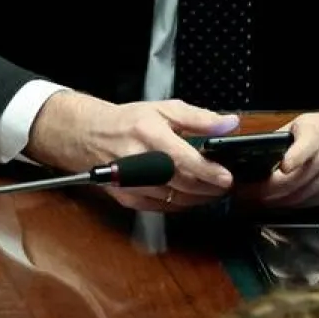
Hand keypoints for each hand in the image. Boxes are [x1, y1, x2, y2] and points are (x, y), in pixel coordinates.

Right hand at [25, 91, 236, 211]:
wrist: (89, 137)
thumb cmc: (128, 122)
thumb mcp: (164, 110)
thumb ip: (200, 119)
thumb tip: (229, 124)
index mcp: (149, 135)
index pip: (184, 160)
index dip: (209, 172)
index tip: (226, 176)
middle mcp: (139, 162)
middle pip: (184, 184)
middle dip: (210, 187)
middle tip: (223, 182)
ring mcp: (133, 185)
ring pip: (177, 200)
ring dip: (199, 197)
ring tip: (210, 187)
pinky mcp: (129, 199)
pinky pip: (164, 207)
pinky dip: (181, 202)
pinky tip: (189, 193)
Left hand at [246, 93, 318, 207]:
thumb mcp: (302, 123)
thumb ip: (280, 139)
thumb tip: (251, 155)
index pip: (308, 146)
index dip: (295, 158)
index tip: (282, 167)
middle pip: (297, 180)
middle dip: (266, 190)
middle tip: (243, 193)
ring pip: (300, 197)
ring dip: (274, 201)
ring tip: (252, 200)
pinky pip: (309, 204)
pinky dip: (289, 204)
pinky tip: (275, 202)